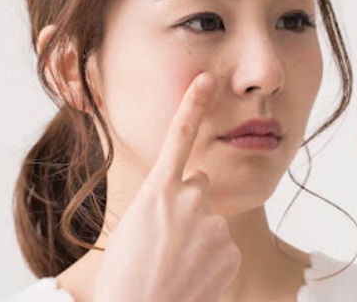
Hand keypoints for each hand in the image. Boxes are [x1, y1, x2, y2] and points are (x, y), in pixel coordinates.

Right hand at [93, 72, 241, 301]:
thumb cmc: (126, 274)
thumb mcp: (134, 226)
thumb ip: (164, 198)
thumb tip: (196, 183)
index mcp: (157, 191)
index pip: (178, 137)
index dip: (192, 104)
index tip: (206, 79)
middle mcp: (189, 199)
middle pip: (199, 184)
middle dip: (189, 201)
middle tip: (170, 236)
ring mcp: (213, 224)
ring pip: (210, 219)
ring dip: (199, 235)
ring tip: (178, 263)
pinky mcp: (230, 249)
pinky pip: (223, 245)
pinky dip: (212, 258)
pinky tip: (193, 276)